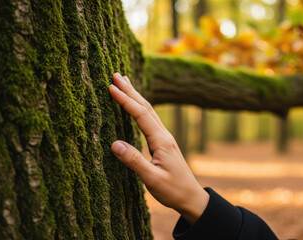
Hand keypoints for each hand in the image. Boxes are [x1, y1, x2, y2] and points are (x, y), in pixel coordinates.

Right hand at [109, 73, 208, 224]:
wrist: (191, 197)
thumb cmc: (173, 190)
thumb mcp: (152, 179)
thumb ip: (134, 161)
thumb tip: (114, 144)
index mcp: (161, 141)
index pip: (141, 115)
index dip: (125, 100)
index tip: (111, 87)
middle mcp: (164, 135)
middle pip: (146, 107)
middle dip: (130, 90)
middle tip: (116, 74)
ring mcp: (165, 138)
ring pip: (149, 111)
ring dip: (136, 96)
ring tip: (124, 82)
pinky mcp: (164, 143)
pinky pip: (150, 120)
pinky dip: (140, 108)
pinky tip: (136, 106)